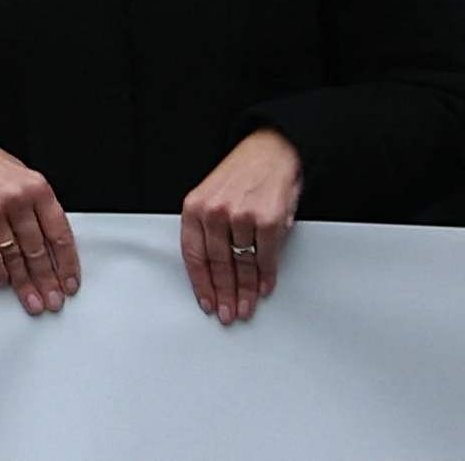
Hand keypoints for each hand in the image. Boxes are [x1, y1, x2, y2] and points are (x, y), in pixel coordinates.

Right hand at [0, 127, 77, 314]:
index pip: (59, 234)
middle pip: (38, 250)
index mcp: (36, 187)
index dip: (67, 264)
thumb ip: (39, 208)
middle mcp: (15, 199)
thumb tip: (54, 250)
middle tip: (53, 302)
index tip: (69, 284)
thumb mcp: (23, 177)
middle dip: (47, 281)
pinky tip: (4, 282)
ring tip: (33, 302)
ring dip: (25, 284)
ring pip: (15, 256)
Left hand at [177, 129, 301, 325]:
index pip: (193, 255)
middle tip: (228, 314)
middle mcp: (215, 212)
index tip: (207, 303)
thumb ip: (208, 228)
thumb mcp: (212, 196)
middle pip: (217, 265)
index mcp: (195, 207)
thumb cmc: (241, 174)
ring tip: (246, 307)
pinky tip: (264, 288)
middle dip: (223, 294)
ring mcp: (242, 217)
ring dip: (244, 292)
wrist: (272, 151)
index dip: (200, 283)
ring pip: (241, 265)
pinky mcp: (268, 221)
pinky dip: (266, 277)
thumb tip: (213, 271)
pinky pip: (265, 258)